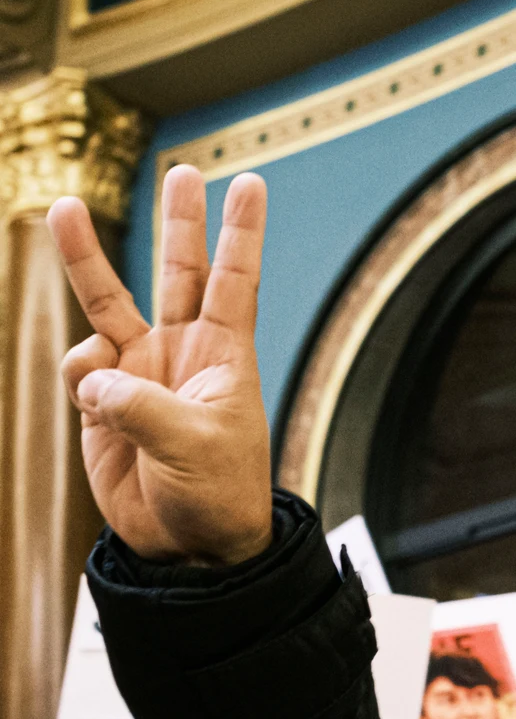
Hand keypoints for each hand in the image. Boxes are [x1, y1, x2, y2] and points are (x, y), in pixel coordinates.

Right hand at [51, 166, 272, 565]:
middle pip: (178, 273)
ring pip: (110, 302)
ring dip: (86, 257)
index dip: (241, 234)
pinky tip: (93, 397)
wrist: (187, 548)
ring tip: (61, 207)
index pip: (235, 281)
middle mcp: (183, 354)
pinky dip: (79, 371)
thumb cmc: (216, 497)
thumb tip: (93, 375)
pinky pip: (80, 368)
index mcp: (224, 356)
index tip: (250, 184)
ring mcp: (141, 375)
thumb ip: (142, 408)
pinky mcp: (104, 404)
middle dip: (179, 222)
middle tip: (183, 170)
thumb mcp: (194, 450)